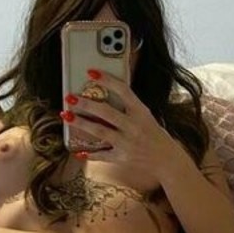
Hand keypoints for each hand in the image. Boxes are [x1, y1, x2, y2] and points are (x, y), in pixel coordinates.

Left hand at [60, 74, 181, 179]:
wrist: (167, 159)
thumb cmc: (154, 134)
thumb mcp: (146, 116)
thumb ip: (129, 107)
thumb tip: (106, 93)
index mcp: (141, 112)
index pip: (123, 91)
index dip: (107, 80)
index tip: (91, 72)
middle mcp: (133, 126)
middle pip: (106, 112)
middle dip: (86, 104)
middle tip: (70, 97)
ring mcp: (127, 143)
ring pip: (100, 131)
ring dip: (81, 123)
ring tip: (66, 115)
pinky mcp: (122, 157)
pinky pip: (102, 155)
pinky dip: (90, 154)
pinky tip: (78, 150)